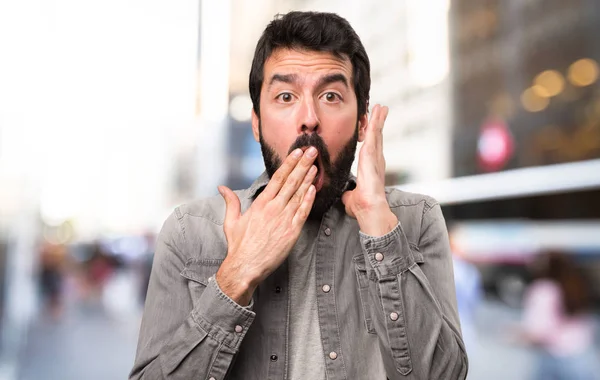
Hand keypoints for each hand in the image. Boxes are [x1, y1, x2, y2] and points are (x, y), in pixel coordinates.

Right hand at [215, 147, 317, 304]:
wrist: (245, 266)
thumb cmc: (239, 245)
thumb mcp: (231, 221)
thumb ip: (230, 202)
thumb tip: (221, 188)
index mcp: (260, 204)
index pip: (277, 178)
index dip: (289, 164)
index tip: (296, 152)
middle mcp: (273, 208)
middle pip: (291, 182)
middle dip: (302, 165)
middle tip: (312, 151)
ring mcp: (284, 219)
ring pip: (299, 194)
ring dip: (308, 178)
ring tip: (316, 165)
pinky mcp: (292, 232)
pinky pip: (303, 212)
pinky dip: (309, 199)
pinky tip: (313, 188)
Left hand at [341, 104, 397, 235]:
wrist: (369, 209)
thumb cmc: (362, 207)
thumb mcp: (351, 198)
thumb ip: (349, 194)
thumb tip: (346, 195)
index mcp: (370, 168)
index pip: (371, 148)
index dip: (372, 137)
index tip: (372, 127)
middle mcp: (375, 160)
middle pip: (376, 137)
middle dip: (378, 123)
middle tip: (381, 111)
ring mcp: (375, 157)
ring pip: (376, 133)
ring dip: (378, 119)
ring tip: (381, 107)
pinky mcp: (372, 154)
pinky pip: (373, 133)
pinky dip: (376, 122)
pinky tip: (378, 111)